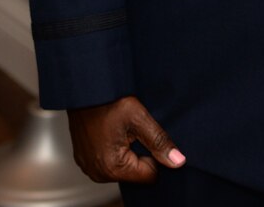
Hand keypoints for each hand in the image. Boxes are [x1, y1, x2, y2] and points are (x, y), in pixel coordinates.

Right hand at [66, 95, 184, 183]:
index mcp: (112, 167)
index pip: (150, 175)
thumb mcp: (139, 118)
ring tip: (121, 130)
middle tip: (132, 130)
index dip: (155, 156)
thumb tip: (177, 161)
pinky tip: (112, 132)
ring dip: (128, 152)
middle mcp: (98, 172)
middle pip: (136, 173)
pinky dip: (115, 150)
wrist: (85, 88)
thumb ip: (159, 142)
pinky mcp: (85, 159)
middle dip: (140, 153)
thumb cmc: (108, 99)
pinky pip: (109, 162)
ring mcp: (89, 167)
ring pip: (123, 168)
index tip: (147, 136)